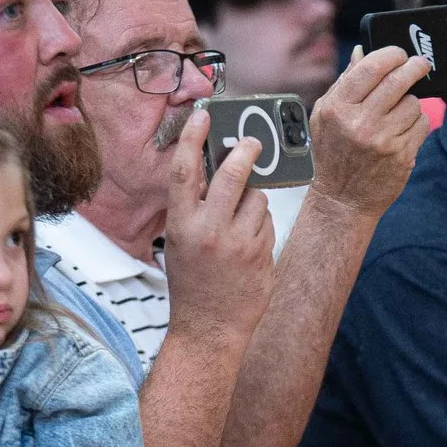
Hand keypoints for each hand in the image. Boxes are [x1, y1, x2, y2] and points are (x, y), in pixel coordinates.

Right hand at [160, 106, 271, 346]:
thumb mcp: (179, 242)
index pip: (183, 171)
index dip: (193, 138)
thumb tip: (214, 170)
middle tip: (254, 142)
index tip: (204, 116)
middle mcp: (208, 231)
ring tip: (242, 221)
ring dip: (254, 200)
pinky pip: (268, 224)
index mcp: (180, 225)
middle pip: (233, 174)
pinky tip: (250, 247)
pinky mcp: (261, 255)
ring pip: (258, 199)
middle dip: (247, 151)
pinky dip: (262, 227)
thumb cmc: (192, 284)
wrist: (209, 330)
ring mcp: (238, 244)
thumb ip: (194, 208)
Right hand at [307, 46, 432, 220]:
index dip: (391, 54)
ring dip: (411, 103)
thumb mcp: (326, 115)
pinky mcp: (402, 155)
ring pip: (414, 103)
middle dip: (415, 66)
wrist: (342, 199)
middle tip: (420, 64)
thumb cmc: (333, 153)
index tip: (399, 53)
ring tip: (398, 113)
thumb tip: (363, 51)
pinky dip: (417, 124)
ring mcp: (383, 140)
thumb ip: (345, 82)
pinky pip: (423, 125)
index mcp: (338, 108)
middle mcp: (360, 123)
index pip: (371, 68)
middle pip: (399, 80)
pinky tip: (403, 131)